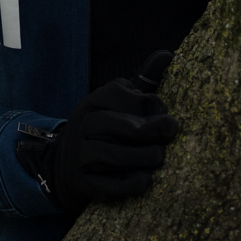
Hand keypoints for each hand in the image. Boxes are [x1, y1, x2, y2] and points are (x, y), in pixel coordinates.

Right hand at [46, 51, 178, 211]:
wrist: (70, 163)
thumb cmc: (108, 126)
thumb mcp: (121, 100)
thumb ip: (144, 80)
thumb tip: (168, 54)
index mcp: (95, 99)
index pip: (127, 97)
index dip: (153, 105)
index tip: (164, 112)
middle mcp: (84, 124)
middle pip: (122, 127)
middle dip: (152, 132)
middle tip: (170, 134)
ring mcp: (81, 154)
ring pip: (115, 156)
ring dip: (145, 158)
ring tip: (160, 157)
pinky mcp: (85, 183)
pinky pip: (109, 186)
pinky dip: (131, 184)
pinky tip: (147, 180)